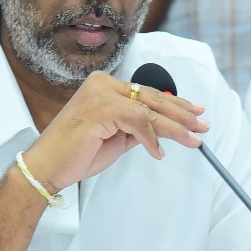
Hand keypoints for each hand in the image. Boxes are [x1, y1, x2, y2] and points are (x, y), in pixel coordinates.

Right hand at [23, 70, 208, 193]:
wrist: (47, 166)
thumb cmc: (75, 153)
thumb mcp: (115, 137)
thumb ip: (136, 127)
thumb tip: (162, 129)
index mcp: (104, 86)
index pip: (146, 92)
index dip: (174, 103)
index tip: (194, 113)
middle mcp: (102, 84)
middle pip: (152, 97)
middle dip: (182, 114)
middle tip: (202, 125)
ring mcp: (101, 94)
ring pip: (149, 109)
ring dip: (174, 128)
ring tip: (193, 140)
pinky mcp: (101, 108)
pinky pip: (138, 121)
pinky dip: (151, 138)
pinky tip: (157, 153)